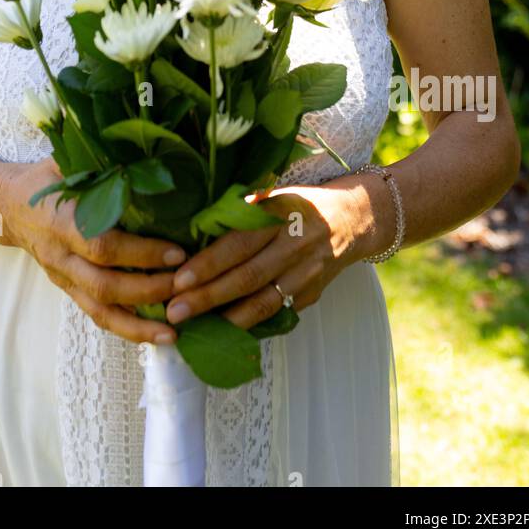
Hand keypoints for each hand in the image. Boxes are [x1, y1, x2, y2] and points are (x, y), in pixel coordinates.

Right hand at [0, 156, 188, 346]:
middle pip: (105, 285)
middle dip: (148, 290)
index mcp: (62, 222)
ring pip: (100, 310)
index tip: (178, 253)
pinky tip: (154, 336)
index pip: (103, 245)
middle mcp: (61, 255)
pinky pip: (96, 316)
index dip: (140, 253)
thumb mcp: (68, 163)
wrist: (8, 206)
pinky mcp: (68, 290)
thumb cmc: (47, 179)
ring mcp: (62, 277)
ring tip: (175, 332)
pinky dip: (126, 329)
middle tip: (186, 286)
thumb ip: (99, 163)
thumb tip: (144, 152)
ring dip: (138, 325)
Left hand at [164, 186, 362, 330]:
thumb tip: (193, 228)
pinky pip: (277, 313)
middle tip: (175, 311)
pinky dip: (250, 325)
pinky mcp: (311, 295)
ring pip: (264, 303)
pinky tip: (224, 332)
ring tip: (195, 329)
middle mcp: (295, 246)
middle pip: (248, 277)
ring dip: (227, 319)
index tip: (179, 279)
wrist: (354, 219)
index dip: (209, 263)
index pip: (239, 243)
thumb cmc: (299, 204)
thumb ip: (242, 211)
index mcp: (280, 215)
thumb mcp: (274, 195)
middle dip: (208, 297)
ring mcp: (306, 274)